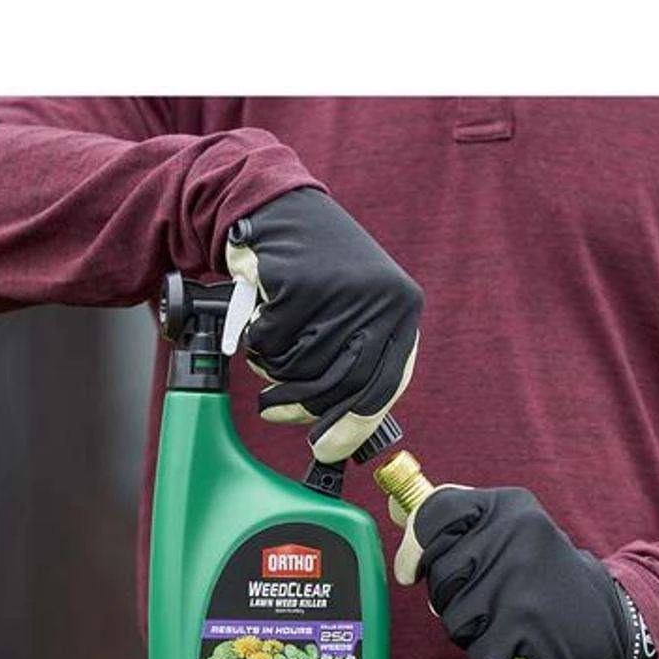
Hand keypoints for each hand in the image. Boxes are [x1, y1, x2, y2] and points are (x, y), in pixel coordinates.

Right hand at [226, 187, 421, 461]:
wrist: (274, 208)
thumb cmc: (312, 272)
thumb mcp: (352, 311)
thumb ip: (355, 361)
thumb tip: (341, 439)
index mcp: (402, 309)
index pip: (384, 385)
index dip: (354, 424)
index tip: (328, 450)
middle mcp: (381, 298)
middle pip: (341, 385)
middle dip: (302, 407)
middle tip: (275, 411)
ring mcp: (342, 290)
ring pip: (301, 368)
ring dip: (273, 369)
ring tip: (269, 345)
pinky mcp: (300, 283)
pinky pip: (271, 344)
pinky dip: (257, 340)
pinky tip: (260, 314)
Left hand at [393, 485, 656, 658]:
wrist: (609, 620)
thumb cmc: (544, 580)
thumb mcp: (510, 533)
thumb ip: (456, 522)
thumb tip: (396, 507)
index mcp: (508, 506)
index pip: (434, 513)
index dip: (414, 547)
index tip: (410, 570)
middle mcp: (514, 532)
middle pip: (438, 576)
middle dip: (452, 600)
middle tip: (490, 602)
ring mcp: (518, 576)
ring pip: (453, 619)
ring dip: (475, 633)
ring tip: (509, 623)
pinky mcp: (524, 621)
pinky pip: (478, 652)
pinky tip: (517, 651)